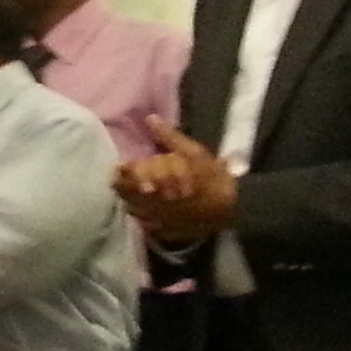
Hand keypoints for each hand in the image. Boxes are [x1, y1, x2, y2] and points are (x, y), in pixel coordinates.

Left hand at [113, 120, 238, 248]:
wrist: (232, 207)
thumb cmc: (211, 176)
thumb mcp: (193, 152)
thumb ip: (169, 137)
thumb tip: (150, 119)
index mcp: (157, 182)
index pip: (129, 178)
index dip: (121, 173)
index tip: (118, 166)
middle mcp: (153, 203)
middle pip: (127, 196)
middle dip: (122, 187)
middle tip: (118, 179)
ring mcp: (159, 220)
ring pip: (134, 211)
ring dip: (129, 201)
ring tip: (129, 193)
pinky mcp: (166, 231)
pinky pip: (146, 225)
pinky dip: (142, 216)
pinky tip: (143, 210)